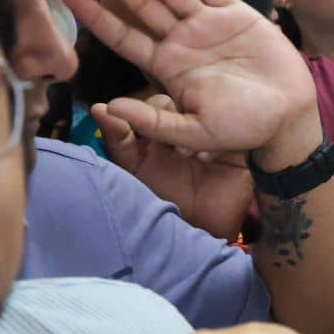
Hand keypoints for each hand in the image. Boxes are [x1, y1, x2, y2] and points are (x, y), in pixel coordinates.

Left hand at [64, 0, 322, 171]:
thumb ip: (156, 123)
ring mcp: (207, 25)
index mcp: (168, 68)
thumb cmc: (245, 129)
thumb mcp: (196, 133)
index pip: (123, 36)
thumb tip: (111, 108)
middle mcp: (182, 42)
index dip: (95, 15)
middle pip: (139, 3)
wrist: (289, 116)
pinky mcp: (235, 15)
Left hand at [96, 95, 253, 238]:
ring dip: (194, 127)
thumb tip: (99, 108)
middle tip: (167, 140)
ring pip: (207, 114)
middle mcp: (188, 129)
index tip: (143, 119)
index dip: (150, 107)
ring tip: (185, 153)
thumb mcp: (134, 169)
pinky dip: (217, 141)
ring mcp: (212, 139)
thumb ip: (118, 140)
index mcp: (162, 130)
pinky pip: (230, 134)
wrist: (196, 231)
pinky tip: (204, 158)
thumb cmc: (161, 201)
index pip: (158, 104)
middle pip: (184, 103)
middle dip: (174, 115)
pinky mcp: (235, 152)